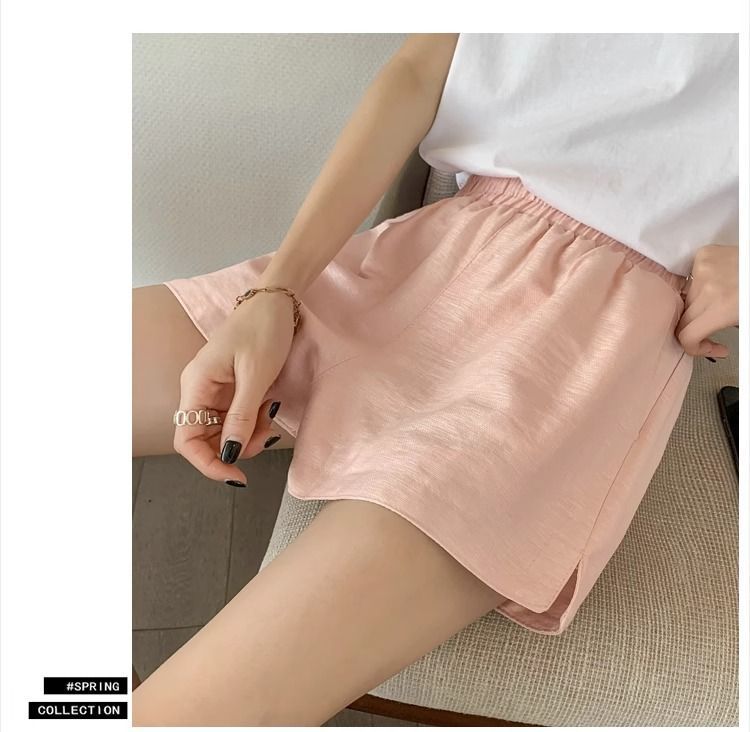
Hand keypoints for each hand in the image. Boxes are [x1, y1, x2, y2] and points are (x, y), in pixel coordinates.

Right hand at [173, 290, 295, 485]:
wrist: (276, 302)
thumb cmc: (263, 330)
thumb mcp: (256, 376)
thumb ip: (242, 416)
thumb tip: (230, 453)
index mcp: (196, 385)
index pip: (186, 439)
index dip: (207, 463)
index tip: (236, 475)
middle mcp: (199, 391)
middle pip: (206, 439)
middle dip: (236, 447)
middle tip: (266, 436)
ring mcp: (214, 390)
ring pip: (225, 431)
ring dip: (249, 434)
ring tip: (271, 415)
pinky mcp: (230, 389)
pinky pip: (237, 417)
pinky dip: (254, 421)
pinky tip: (270, 408)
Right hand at [675, 244, 737, 357]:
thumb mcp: (743, 318)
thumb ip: (717, 328)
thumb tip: (700, 339)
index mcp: (722, 308)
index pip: (686, 335)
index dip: (693, 348)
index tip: (705, 348)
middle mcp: (708, 288)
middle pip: (683, 318)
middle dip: (695, 328)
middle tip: (711, 330)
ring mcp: (702, 269)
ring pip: (686, 298)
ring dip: (697, 304)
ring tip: (719, 300)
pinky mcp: (703, 255)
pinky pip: (690, 278)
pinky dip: (700, 284)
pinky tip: (716, 283)